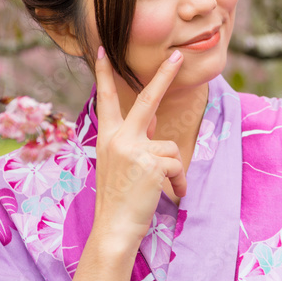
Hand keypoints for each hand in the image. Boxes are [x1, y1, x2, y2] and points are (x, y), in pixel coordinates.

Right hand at [90, 46, 186, 251]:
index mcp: (108, 137)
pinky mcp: (151, 163)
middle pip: (146, 99)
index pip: (106, 100)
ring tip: (160, 188)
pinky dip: (178, 182)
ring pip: (171, 147)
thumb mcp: (123, 164)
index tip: (102, 51)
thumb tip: (155, 124)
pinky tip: (169, 194)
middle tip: (179, 55)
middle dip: (164, 75)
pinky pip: (178, 166)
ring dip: (173, 170)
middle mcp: (118, 139)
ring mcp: (134, 149)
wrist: (115, 229)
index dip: (104, 74)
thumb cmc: (121, 198)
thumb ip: (137, 141)